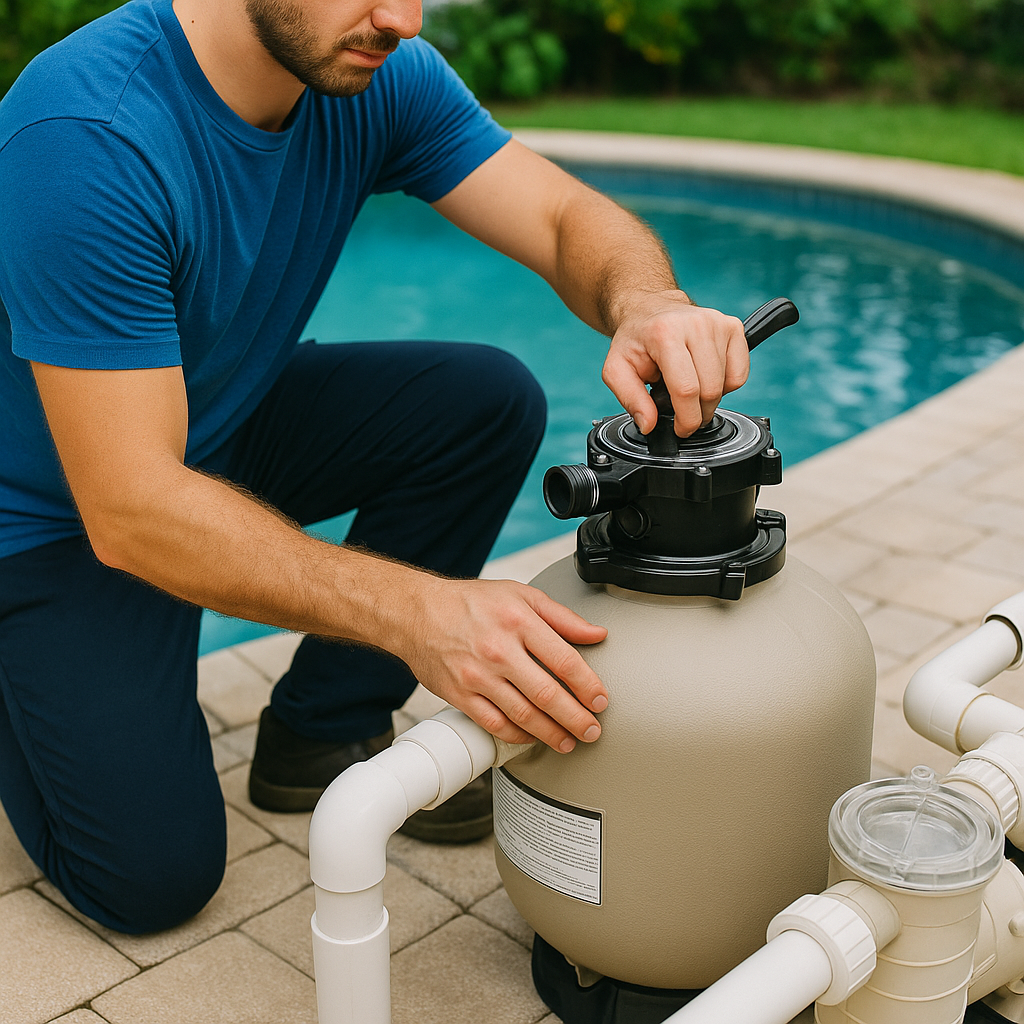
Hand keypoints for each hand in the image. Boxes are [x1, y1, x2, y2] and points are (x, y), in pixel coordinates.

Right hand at [399, 576, 608, 752]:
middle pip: (547, 695)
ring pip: (523, 715)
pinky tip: (532, 737)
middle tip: (592, 730)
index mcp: (518, 621)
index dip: (588, 686)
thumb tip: (597, 633)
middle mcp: (498, 649)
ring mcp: (477, 675)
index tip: (601, 701)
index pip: (564, 661)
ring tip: (568, 741)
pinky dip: (518, 736)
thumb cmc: (471, 603)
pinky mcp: (460, 695)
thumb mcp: (520, 594)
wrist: (417, 613)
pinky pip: (495, 725)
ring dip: (551, 734)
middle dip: (576, 718)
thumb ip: (562, 617)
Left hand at [603, 290, 748, 436]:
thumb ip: (630, 399)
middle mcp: (696, 325)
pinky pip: (739, 374)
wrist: (650, 309)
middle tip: (683, 412)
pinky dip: (725, 386)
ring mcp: (718, 324)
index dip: (686, 419)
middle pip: (710, 390)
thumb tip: (648, 424)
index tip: (680, 429)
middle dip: (698, 414)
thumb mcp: (617, 370)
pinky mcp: (733, 327)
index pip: (686, 389)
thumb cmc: (636, 340)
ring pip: (726, 385)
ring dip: (710, 399)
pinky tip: (705, 377)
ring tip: (689, 388)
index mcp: (665, 334)